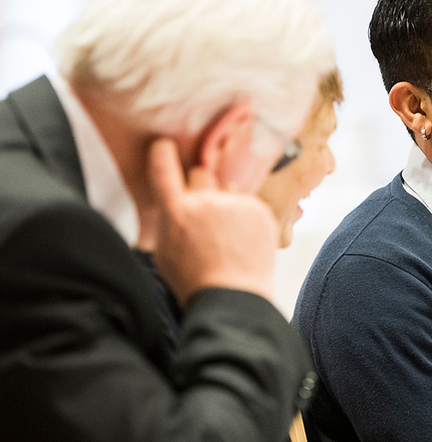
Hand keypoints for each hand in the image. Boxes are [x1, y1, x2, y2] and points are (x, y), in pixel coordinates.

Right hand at [148, 138, 278, 304]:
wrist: (233, 297)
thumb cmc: (195, 281)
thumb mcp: (164, 252)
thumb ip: (166, 222)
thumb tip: (169, 207)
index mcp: (176, 211)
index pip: (163, 168)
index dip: (162, 153)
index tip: (164, 144)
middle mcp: (204, 201)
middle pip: (201, 173)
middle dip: (200, 184)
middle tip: (205, 211)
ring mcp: (234, 204)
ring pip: (227, 188)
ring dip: (226, 202)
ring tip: (228, 235)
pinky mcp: (259, 210)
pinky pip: (248, 203)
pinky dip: (246, 216)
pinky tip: (243, 240)